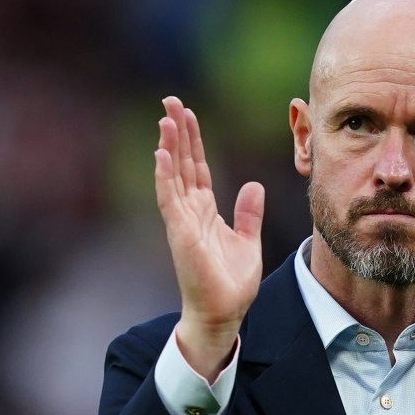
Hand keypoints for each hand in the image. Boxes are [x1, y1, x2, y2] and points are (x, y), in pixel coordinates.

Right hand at [154, 96, 264, 379]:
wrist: (224, 313)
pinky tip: (161, 154)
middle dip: (177, 132)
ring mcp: (182, 222)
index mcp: (205, 211)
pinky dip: (165, 177)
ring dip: (169, 147)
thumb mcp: (247, 240)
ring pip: (172, 175)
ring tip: (166, 118)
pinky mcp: (181, 234)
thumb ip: (248, 213)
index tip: (187, 114)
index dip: (192, 141)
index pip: (196, 167)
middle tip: (170, 101)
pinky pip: (170, 199)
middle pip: (181, 163)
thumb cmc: (231, 282)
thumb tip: (253, 186)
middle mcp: (189, 211)